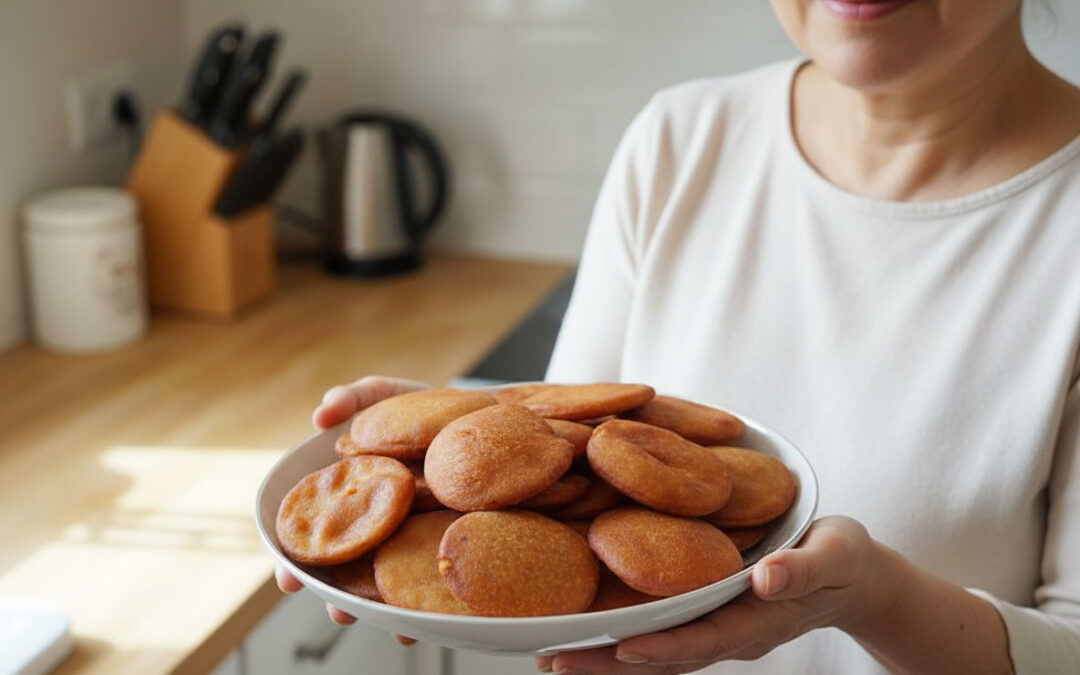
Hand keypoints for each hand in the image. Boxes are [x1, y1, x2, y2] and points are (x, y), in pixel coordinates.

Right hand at [276, 375, 430, 631]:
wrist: (478, 414)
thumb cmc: (416, 407)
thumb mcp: (382, 395)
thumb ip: (350, 399)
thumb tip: (321, 413)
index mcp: (348, 498)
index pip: (312, 536)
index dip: (294, 561)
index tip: (289, 580)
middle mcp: (374, 526)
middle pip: (348, 570)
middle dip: (339, 596)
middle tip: (339, 612)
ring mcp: (410, 537)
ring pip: (391, 579)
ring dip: (387, 606)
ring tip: (392, 626)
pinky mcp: (447, 539)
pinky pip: (438, 571)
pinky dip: (435, 599)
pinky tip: (436, 615)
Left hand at [535, 517, 890, 673]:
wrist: (855, 576)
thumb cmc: (846, 558)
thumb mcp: (836, 553)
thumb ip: (804, 568)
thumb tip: (766, 578)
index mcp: (758, 621)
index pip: (702, 640)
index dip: (661, 647)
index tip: (619, 647)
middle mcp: (731, 633)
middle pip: (663, 657)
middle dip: (609, 662)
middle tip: (552, 662)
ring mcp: (718, 629)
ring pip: (655, 652)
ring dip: (605, 657)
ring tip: (552, 657)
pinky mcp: (710, 615)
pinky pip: (661, 632)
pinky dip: (623, 638)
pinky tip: (588, 632)